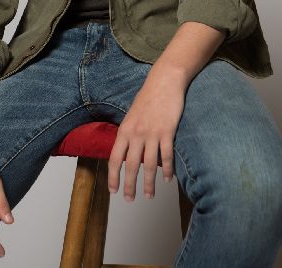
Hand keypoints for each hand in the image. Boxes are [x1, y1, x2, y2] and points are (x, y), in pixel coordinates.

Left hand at [107, 70, 185, 200]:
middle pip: (131, 166)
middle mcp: (136, 133)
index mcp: (125, 130)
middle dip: (130, 185)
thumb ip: (128, 133)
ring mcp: (152, 133)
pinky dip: (167, 170)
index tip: (113, 190)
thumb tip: (125, 151)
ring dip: (149, 183)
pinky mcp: (167, 132)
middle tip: (130, 200)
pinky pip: (166, 156)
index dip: (113, 176)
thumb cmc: (148, 97)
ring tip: (149, 196)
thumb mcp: (131, 115)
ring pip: (149, 165)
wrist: (164, 81)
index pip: (115, 158)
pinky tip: (168, 179)